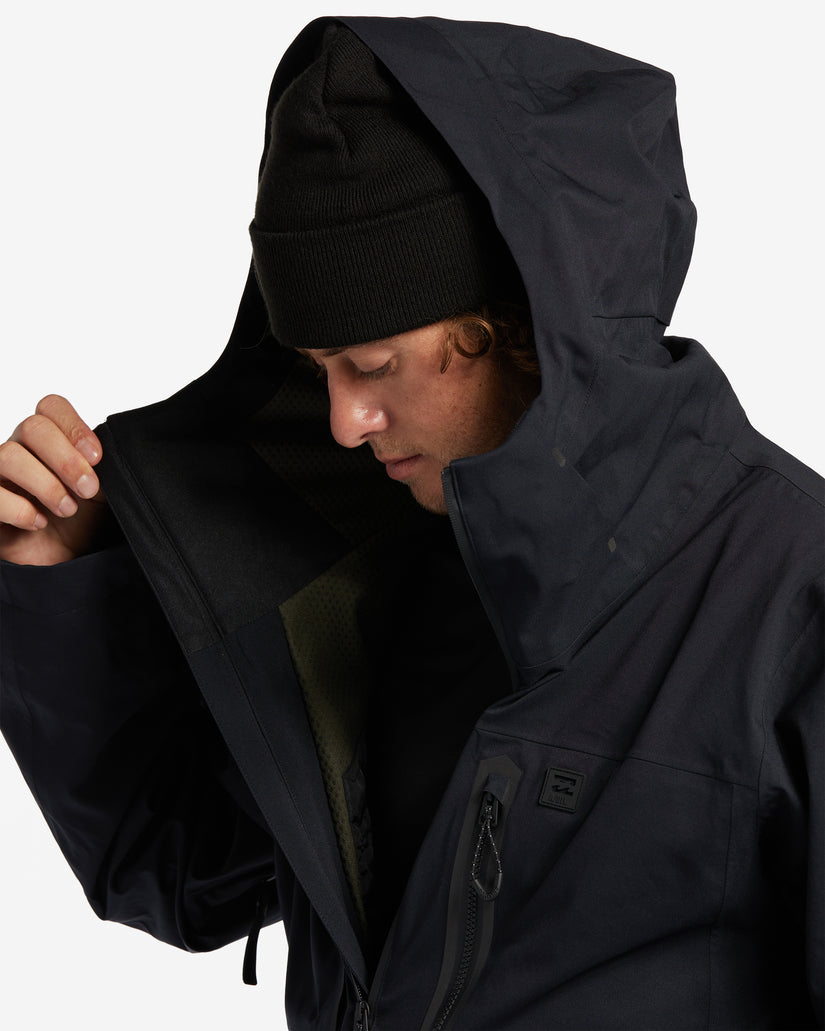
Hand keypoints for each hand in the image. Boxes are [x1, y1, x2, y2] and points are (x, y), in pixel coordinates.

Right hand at [0, 395, 107, 565]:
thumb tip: (112, 452)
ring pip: (9, 456)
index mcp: (49, 440)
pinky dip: (19, 509)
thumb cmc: (81, 521)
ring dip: (47, 485)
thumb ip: (104, 468)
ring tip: (68, 509)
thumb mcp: (101, 492)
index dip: (74, 426)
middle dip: (66, 458)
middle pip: (33, 427)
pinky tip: (38, 523)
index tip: (97, 457)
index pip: (51, 407)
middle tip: (88, 489)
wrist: (62, 560)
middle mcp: (20, 449)